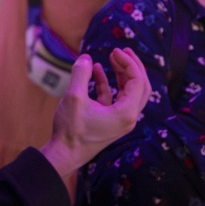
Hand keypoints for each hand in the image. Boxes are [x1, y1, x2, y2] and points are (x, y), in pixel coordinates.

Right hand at [39, 49, 149, 177]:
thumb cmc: (71, 129)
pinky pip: (115, 98)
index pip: (138, 81)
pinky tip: (96, 71)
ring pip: (129, 92)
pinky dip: (108, 84)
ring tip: (112, 58)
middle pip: (140, 87)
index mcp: (126, 112)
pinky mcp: (109, 121)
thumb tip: (86, 58)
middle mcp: (128, 117)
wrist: (64, 154)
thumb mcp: (74, 97)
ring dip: (122, 74)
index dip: (129, 63)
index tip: (115, 51)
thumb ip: (81, 74)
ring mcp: (120, 120)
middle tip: (122, 51)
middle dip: (132, 66)